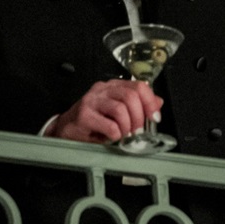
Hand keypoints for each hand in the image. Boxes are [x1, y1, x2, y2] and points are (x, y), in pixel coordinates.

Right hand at [47, 79, 162, 143]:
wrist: (65, 129)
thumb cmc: (94, 121)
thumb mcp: (118, 112)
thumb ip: (139, 105)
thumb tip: (158, 103)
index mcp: (113, 86)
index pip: (139, 86)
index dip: (150, 102)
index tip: (154, 118)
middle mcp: (102, 90)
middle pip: (130, 97)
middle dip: (139, 117)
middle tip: (138, 131)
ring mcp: (91, 101)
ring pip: (120, 110)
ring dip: (127, 127)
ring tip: (124, 135)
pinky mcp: (83, 116)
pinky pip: (110, 126)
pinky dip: (116, 135)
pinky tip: (111, 137)